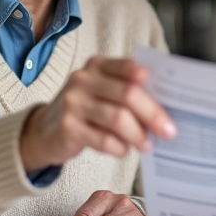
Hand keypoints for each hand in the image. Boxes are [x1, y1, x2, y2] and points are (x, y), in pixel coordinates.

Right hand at [20, 57, 175, 171]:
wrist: (44, 130)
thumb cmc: (85, 110)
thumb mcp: (101, 92)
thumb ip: (126, 92)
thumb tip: (165, 109)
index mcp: (97, 65)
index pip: (128, 67)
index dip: (151, 81)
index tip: (171, 97)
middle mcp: (83, 79)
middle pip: (127, 94)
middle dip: (153, 114)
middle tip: (168, 131)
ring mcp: (73, 102)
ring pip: (117, 118)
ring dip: (138, 135)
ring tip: (147, 146)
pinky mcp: (68, 128)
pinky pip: (103, 139)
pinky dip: (119, 148)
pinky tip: (124, 151)